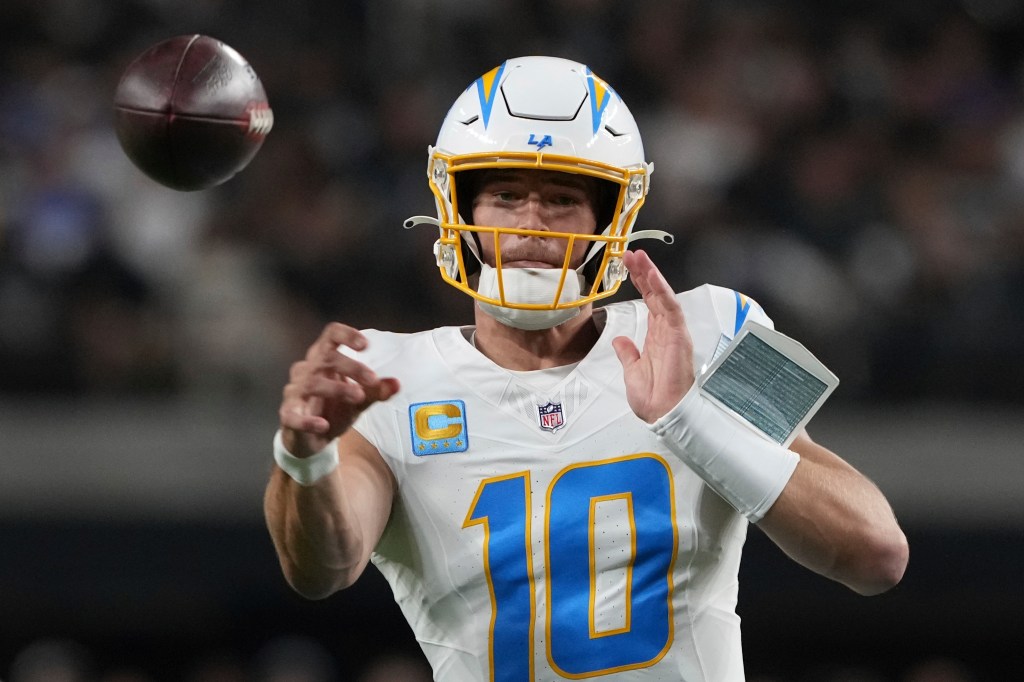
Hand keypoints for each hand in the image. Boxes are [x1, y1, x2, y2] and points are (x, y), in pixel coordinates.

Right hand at [279, 323, 399, 456]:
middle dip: (351, 367)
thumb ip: (375, 391)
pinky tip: (323, 426)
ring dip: (337, 389)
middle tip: (372, 380)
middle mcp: (307, 370)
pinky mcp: (287, 414)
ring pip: (312, 383)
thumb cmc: (334, 410)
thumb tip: (397, 384)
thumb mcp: (359, 400)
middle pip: (326, 358)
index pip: (330, 335)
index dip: (346, 335)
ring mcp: (295, 391)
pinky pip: (294, 415)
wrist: (312, 439)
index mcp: (323, 359)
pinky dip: (308, 420)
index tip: (365, 345)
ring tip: (358, 397)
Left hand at [612, 250, 694, 422]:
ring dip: (651, 274)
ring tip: (638, 256)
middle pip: (655, 294)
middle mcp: (666, 331)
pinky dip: (662, 289)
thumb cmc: (654, 399)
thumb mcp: (632, 373)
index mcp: (656, 338)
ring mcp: (674, 331)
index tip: (628, 266)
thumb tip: (619, 340)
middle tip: (630, 253)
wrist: (665, 415)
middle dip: (644, 272)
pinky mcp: (679, 335)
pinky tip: (651, 274)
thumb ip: (628, 354)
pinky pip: (671, 307)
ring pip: (663, 295)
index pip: (649, 303)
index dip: (640, 284)